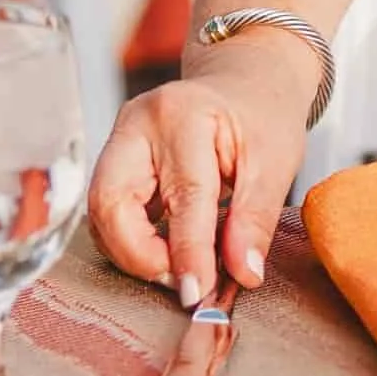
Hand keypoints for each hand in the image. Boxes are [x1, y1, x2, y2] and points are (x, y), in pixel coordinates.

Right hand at [87, 28, 321, 300]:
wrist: (246, 83)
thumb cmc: (261, 116)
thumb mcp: (275, 163)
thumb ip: (256, 220)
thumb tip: (242, 274)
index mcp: (182, 115)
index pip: (182, 196)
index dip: (188, 252)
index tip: (199, 292)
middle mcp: (137, 124)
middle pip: (111, 203)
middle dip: (138, 255)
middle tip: (181, 281)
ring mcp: (118, 141)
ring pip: (101, 213)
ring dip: (133, 253)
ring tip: (179, 268)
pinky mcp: (114, 162)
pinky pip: (108, 213)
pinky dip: (131, 242)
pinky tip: (165, 253)